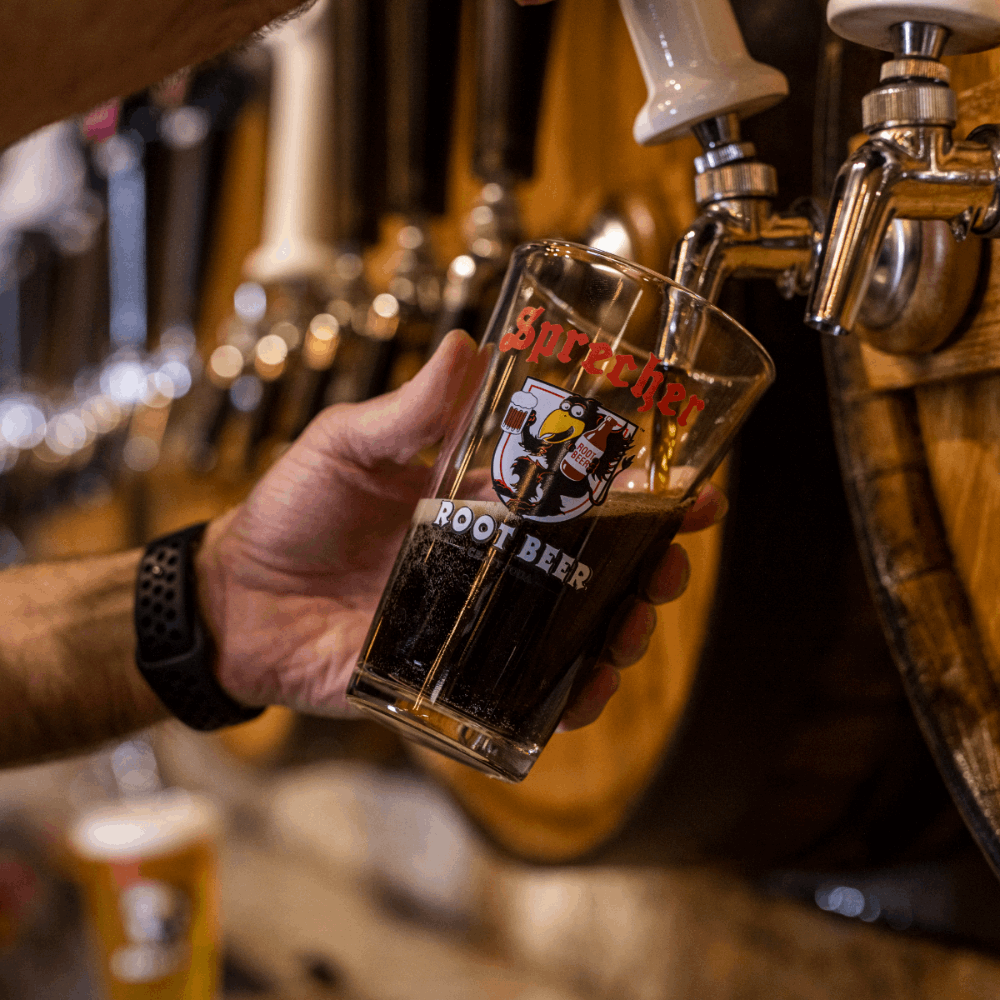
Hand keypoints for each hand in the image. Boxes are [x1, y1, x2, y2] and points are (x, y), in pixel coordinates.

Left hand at [196, 331, 725, 729]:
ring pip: (569, 633)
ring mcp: (474, 623)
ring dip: (618, 631)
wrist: (236, 598)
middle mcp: (488, 565)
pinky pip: (518, 693)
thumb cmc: (292, 513)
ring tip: (634, 625)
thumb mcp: (348, 446)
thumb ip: (408, 411)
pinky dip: (561, 697)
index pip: (572, 497)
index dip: (634, 495)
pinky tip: (586, 689)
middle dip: (644, 568)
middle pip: (589, 570)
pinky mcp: (449, 676)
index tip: (689, 491)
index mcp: (476, 505)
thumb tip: (467, 344)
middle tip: (670, 564)